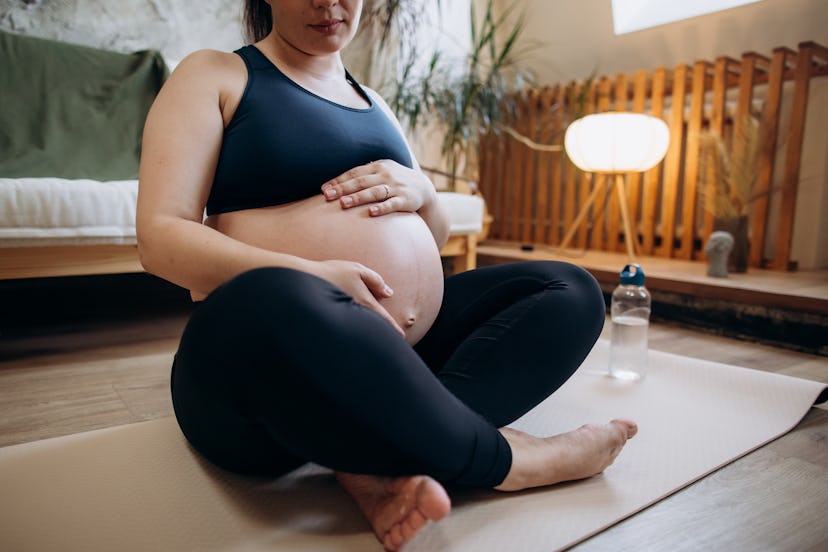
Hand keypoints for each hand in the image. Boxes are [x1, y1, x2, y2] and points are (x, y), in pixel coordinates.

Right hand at [310, 259, 404, 335]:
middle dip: (380, 333)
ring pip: (360, 326)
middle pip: (372, 326)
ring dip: (366, 331)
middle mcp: (355, 314)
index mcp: (364, 302)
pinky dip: (353, 327)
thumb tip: (389, 293)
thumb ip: (375, 280)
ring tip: (369, 338)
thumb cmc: (331, 273)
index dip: (393, 328)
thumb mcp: (357, 269)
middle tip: (388, 340)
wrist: (302, 281)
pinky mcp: (334, 319)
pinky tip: (348, 329)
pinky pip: (348, 325)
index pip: (383, 318)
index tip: (402, 338)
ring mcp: (344, 318)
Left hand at [321, 160, 436, 216]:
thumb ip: (364, 173)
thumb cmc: (395, 180)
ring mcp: (396, 187)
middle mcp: (386, 175)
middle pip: (361, 182)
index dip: (338, 181)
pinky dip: (382, 208)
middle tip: (328, 196)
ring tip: (343, 204)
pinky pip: (391, 204)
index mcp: (377, 166)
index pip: (354, 173)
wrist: (423, 187)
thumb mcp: (382, 170)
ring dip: (358, 197)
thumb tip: (338, 180)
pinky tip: (371, 213)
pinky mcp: (405, 200)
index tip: (324, 189)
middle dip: (343, 189)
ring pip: (374, 192)